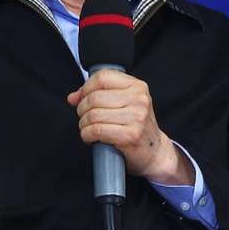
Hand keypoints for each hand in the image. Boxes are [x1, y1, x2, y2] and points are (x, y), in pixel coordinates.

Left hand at [67, 70, 194, 185]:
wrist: (155, 152)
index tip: (82, 98)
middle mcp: (139, 99)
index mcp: (138, 86)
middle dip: (82, 109)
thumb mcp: (124, 104)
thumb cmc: (137, 127)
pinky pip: (96, 130)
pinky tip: (91, 138)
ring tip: (88, 129)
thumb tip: (73, 97)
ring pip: (93, 115)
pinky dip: (87, 135)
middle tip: (84, 118)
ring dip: (84, 124)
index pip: (102, 77)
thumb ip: (100, 95)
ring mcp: (136, 117)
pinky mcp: (130, 135)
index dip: (86, 88)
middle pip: (95, 97)